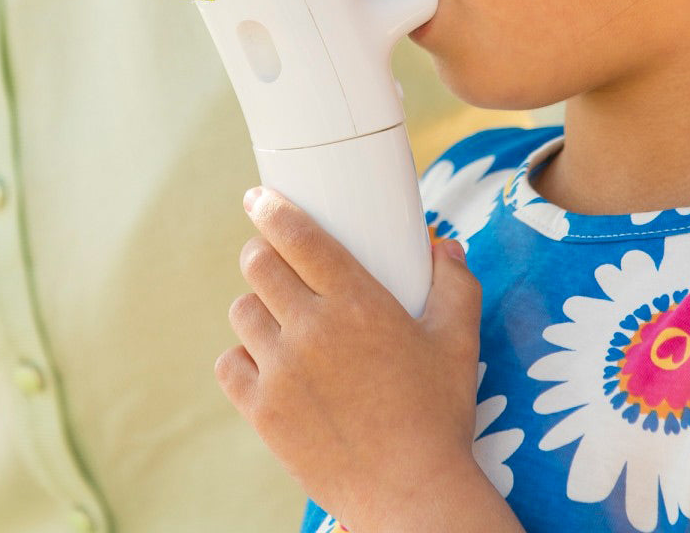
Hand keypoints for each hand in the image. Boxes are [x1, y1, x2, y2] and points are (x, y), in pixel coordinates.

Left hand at [216, 187, 482, 528]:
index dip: (272, 209)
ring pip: (242, 312)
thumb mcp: (459, 338)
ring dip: (256, 302)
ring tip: (277, 310)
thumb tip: (444, 246)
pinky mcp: (262, 412)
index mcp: (359, 303)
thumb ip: (456, 282)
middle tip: (273, 252)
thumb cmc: (439, 413)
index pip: (299, 237)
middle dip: (261, 249)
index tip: (260, 197)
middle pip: (259, 266)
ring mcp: (281, 373)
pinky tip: (267, 357)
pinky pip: (230, 365)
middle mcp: (312, 330)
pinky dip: (242, 355)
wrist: (408, 493)